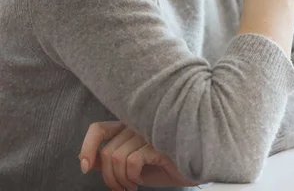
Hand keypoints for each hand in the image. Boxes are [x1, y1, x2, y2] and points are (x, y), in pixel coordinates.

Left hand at [79, 121, 197, 190]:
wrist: (191, 168)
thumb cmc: (163, 166)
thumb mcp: (131, 164)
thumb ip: (111, 158)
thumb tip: (87, 160)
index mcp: (129, 127)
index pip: (98, 129)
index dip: (87, 148)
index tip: (85, 167)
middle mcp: (137, 125)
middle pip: (106, 152)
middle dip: (108, 178)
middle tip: (120, 188)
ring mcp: (148, 132)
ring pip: (116, 158)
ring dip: (121, 180)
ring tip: (132, 185)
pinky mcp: (158, 142)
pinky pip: (132, 161)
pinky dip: (133, 176)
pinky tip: (142, 179)